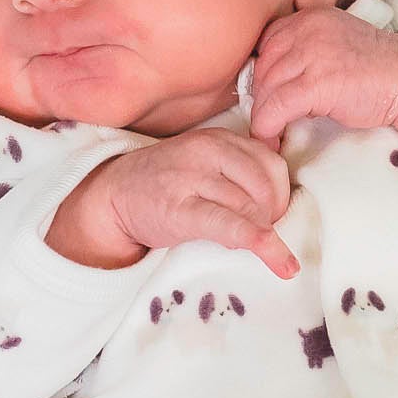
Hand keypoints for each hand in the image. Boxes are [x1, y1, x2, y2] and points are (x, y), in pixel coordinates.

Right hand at [103, 131, 300, 277]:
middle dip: (273, 216)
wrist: (114, 193)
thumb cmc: (166, 184)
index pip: (271, 164)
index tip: (272, 215)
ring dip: (261, 233)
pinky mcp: (180, 209)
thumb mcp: (206, 165)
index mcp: (220, 139)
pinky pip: (229, 224)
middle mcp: (208, 151)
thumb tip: (283, 205)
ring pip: (250, 207)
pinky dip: (257, 241)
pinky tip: (274, 258)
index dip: (281, 195)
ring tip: (250, 245)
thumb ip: (241, 173)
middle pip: (266, 187)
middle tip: (260, 233)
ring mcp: (192, 178)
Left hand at [248, 6, 397, 154]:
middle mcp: (307, 30)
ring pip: (265, 88)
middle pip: (262, 67)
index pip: (266, 44)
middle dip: (261, 97)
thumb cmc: (374, 70)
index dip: (261, 74)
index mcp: (309, 18)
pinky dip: (267, 127)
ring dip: (263, 116)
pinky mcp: (318, 83)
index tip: (269, 96)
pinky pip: (276, 108)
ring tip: (271, 132)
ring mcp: (312, 55)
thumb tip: (270, 83)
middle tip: (270, 118)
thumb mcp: (334, 44)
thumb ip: (304, 52)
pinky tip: (273, 139)